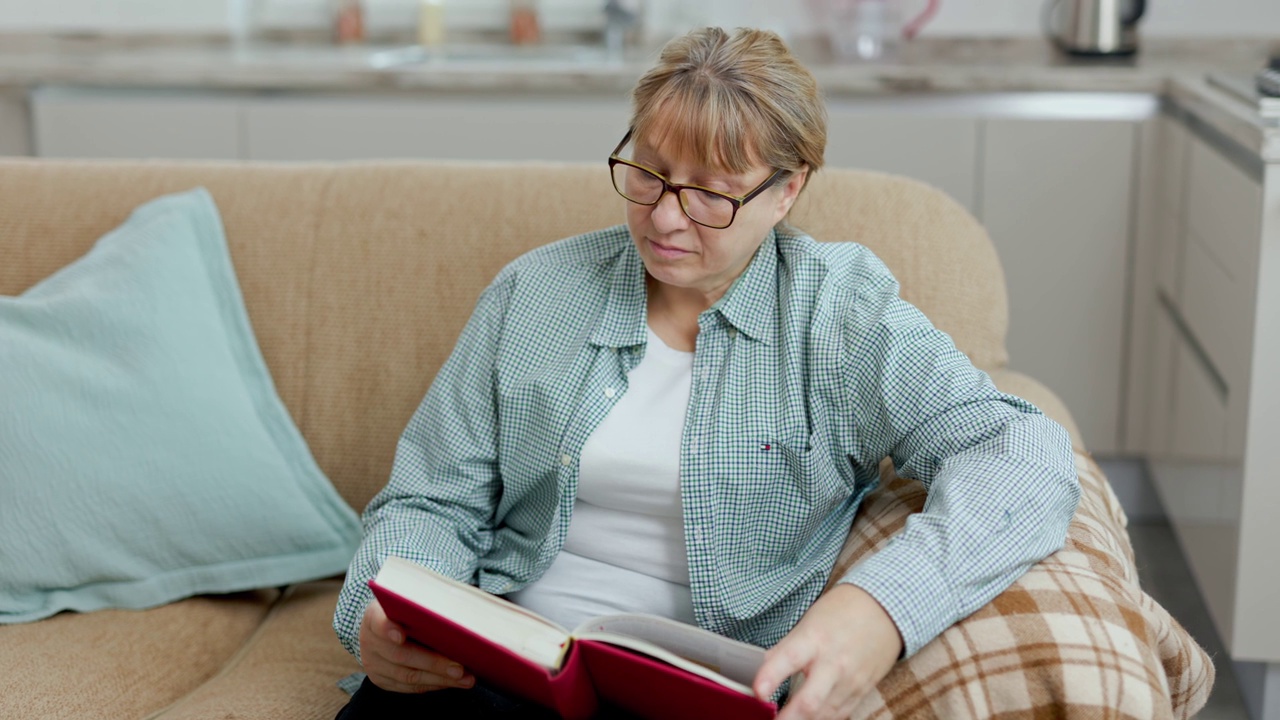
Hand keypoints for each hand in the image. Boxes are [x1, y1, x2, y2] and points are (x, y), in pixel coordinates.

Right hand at [359, 598, 476, 693]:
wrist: (381, 626)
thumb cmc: (405, 609)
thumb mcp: (409, 601)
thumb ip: (424, 606)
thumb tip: (457, 618)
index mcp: (374, 615)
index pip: (378, 622)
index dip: (389, 629)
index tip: (401, 636)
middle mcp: (369, 641)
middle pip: (400, 655)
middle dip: (433, 663)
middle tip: (459, 667)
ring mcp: (373, 663)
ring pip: (408, 676)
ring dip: (440, 679)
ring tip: (465, 679)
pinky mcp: (381, 680)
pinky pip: (410, 687)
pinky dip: (434, 684)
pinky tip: (453, 682)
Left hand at [753, 584, 902, 719]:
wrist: (884, 610)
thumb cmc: (841, 612)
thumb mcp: (808, 622)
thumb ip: (785, 649)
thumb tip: (763, 670)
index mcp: (814, 639)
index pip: (789, 659)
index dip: (770, 677)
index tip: (758, 693)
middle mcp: (834, 663)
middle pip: (810, 701)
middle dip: (788, 718)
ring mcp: (850, 681)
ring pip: (825, 715)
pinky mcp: (862, 691)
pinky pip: (840, 715)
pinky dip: (823, 719)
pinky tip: (810, 719)